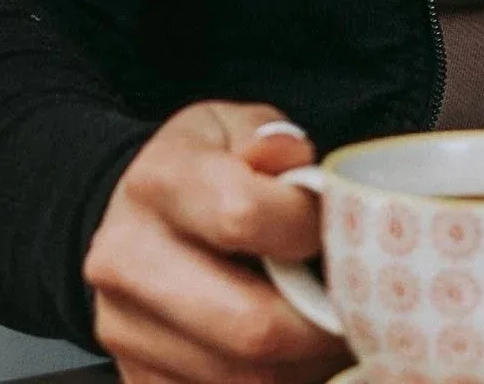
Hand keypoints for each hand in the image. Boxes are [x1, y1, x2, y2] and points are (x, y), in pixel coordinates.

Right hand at [85, 101, 351, 383]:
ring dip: (304, 367)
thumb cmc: (200, 166)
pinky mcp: (136, 377)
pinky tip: (292, 357)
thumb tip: (292, 158)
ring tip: (330, 333)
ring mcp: (124, 329)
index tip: (334, 227)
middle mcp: (127, 259)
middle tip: (359, 309)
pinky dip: (273, 383)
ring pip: (242, 380)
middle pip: (248, 325)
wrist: (131, 214)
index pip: (244, 216)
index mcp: (158, 182)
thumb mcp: (233, 126)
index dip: (307, 228)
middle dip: (321, 326)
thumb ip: (270, 140)